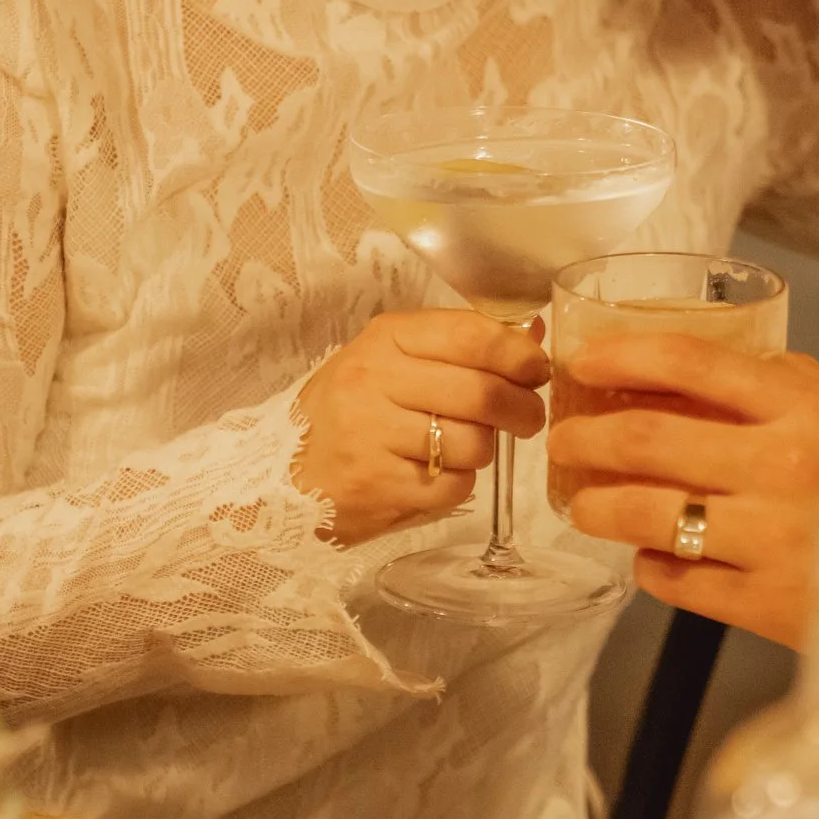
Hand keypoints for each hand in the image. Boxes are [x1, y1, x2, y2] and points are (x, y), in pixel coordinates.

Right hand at [294, 310, 548, 545]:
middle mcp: (375, 380)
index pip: (471, 334)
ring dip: (482, 451)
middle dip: (523, 409)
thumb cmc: (350, 414)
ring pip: (474, 443)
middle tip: (528, 419)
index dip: (519, 353)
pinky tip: (430, 476)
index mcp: (386, 339)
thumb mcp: (392, 362)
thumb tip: (533, 333)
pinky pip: (454, 485)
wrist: (281, 477)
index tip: (536, 370)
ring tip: (459, 449)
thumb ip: (460, 346)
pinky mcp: (378, 485)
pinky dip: (456, 484)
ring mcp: (373, 435)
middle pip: (482, 392)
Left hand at [548, 336, 818, 693]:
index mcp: (802, 407)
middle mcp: (781, 466)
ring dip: (595, 507)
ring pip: (644, 515)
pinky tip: (647, 556)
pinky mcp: (764, 604)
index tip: (581, 360)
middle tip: (562, 441)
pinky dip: (646, 565)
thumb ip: (772, 388)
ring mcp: (769, 538)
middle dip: (583, 440)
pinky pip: (673, 578)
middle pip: (645, 441)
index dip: (620, 355)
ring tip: (582, 504)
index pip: (689, 363)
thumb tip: (683, 373)